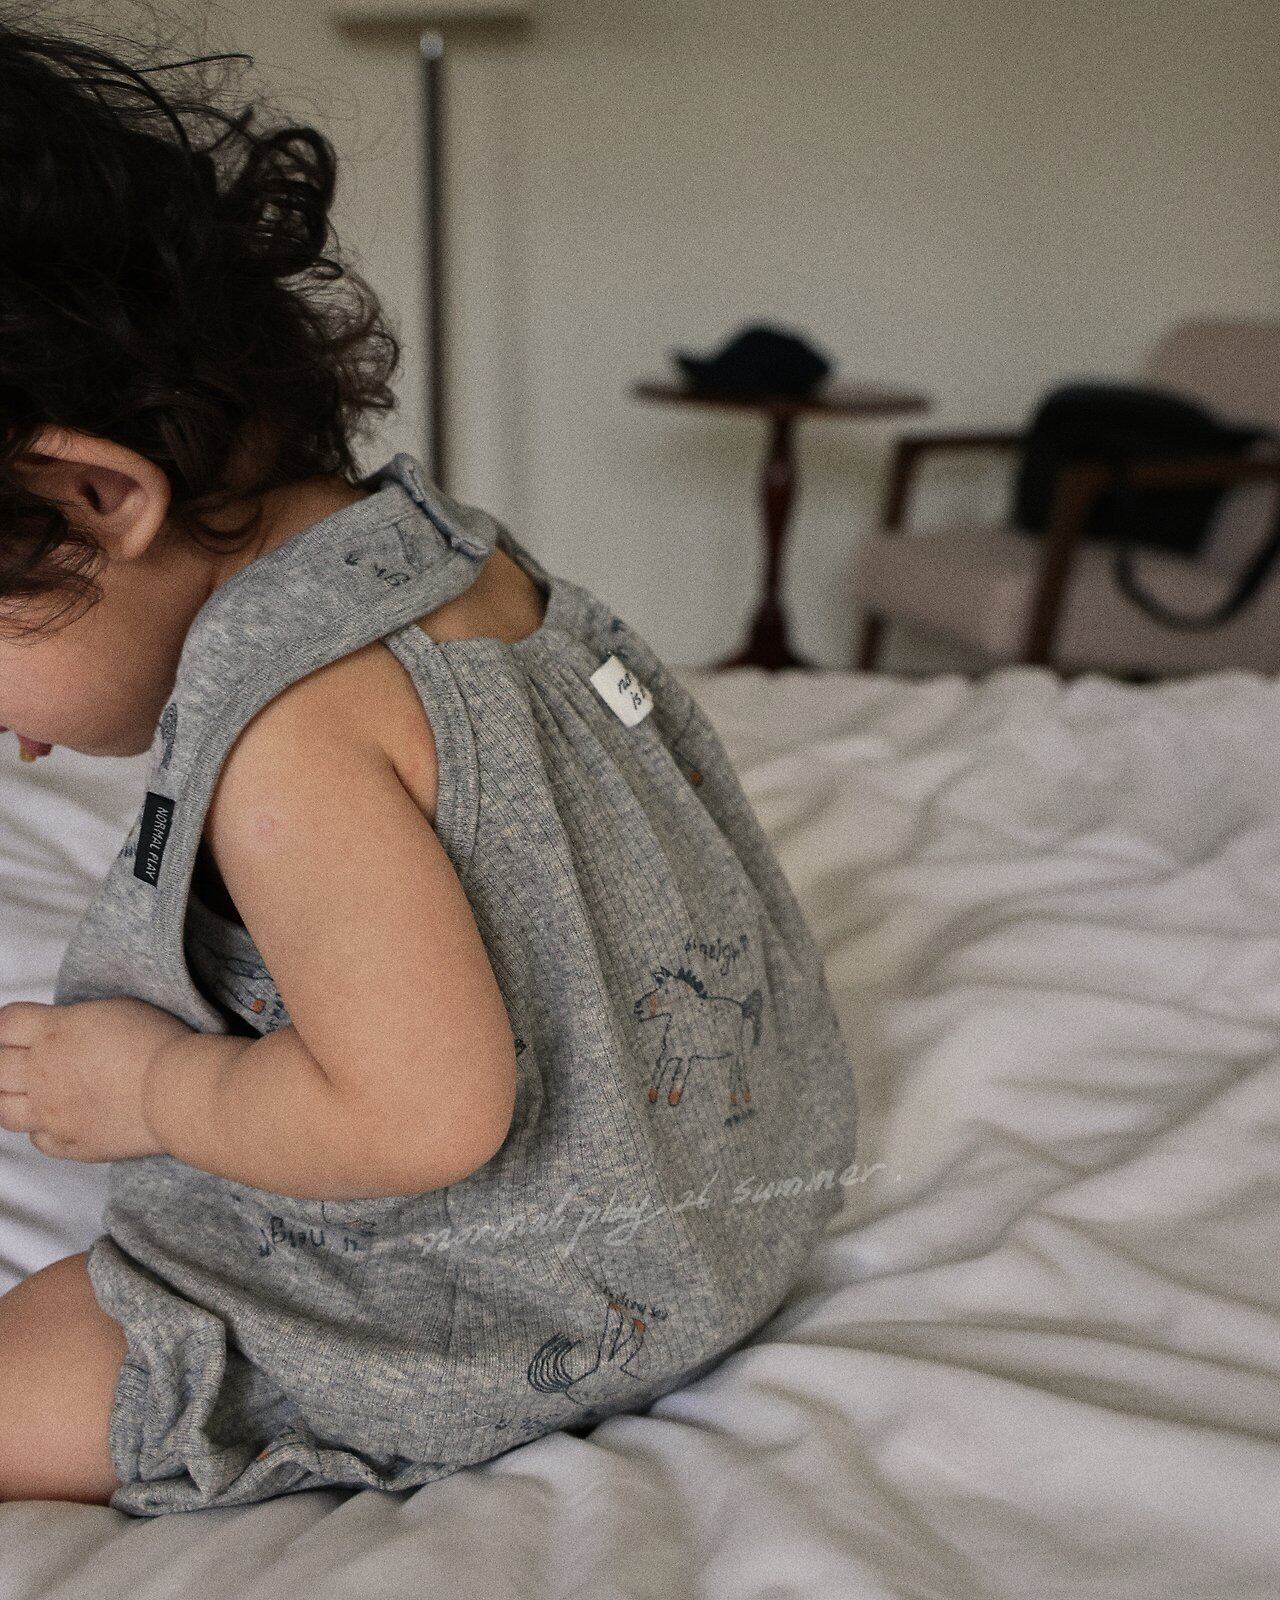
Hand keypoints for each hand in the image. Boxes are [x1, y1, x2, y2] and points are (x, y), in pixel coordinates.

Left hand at [0, 997, 193, 1162]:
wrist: (179, 1090)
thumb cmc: (158, 1044)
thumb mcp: (112, 1009)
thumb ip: (73, 1020)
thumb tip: (60, 1028)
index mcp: (53, 1032)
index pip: (4, 1025)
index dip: (4, 1028)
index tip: (12, 1031)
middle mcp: (42, 1073)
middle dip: (3, 1061)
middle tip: (16, 1061)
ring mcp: (52, 1113)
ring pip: (4, 1110)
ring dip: (9, 1098)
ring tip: (29, 1092)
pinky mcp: (70, 1144)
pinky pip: (38, 1140)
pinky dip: (42, 1130)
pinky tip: (58, 1119)